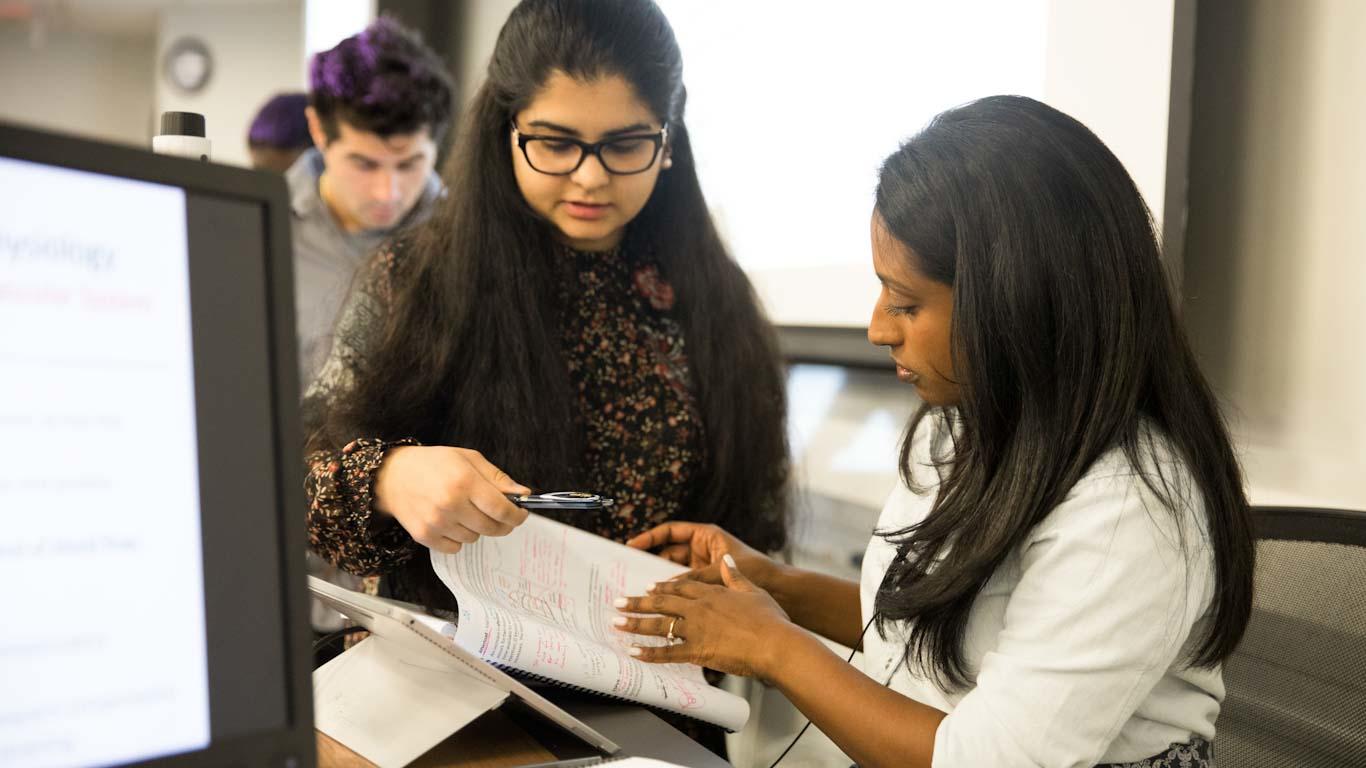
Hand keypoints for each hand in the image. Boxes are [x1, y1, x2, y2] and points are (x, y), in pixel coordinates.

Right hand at [372, 446, 530, 553]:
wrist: (393, 476)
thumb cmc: (433, 464)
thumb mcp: (468, 459)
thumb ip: (498, 478)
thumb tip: (523, 494)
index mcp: (464, 481)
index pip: (502, 509)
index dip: (517, 515)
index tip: (521, 514)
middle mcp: (450, 504)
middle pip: (492, 528)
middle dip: (502, 523)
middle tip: (499, 514)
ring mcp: (436, 522)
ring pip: (475, 538)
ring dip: (477, 528)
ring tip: (464, 510)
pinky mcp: (424, 536)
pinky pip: (455, 548)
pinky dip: (458, 538)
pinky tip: (450, 521)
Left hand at [613, 555, 797, 680]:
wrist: (775, 644)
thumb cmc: (770, 620)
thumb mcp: (753, 590)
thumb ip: (735, 576)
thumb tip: (727, 561)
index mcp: (712, 593)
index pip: (681, 586)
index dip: (663, 587)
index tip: (649, 587)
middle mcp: (699, 608)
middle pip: (662, 602)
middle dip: (638, 602)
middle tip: (619, 601)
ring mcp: (696, 629)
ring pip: (659, 624)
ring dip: (635, 623)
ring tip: (617, 623)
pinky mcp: (698, 651)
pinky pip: (668, 653)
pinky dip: (650, 653)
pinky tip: (635, 652)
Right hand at [627, 521, 779, 591]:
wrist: (783, 591)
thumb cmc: (759, 571)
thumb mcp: (722, 570)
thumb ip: (694, 577)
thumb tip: (665, 587)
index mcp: (707, 536)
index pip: (671, 532)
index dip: (650, 537)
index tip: (631, 546)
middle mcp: (703, 550)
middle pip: (668, 552)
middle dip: (649, 561)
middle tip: (628, 571)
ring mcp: (704, 568)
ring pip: (673, 572)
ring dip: (658, 581)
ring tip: (637, 591)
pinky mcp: (707, 587)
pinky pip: (683, 588)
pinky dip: (671, 595)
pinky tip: (657, 606)